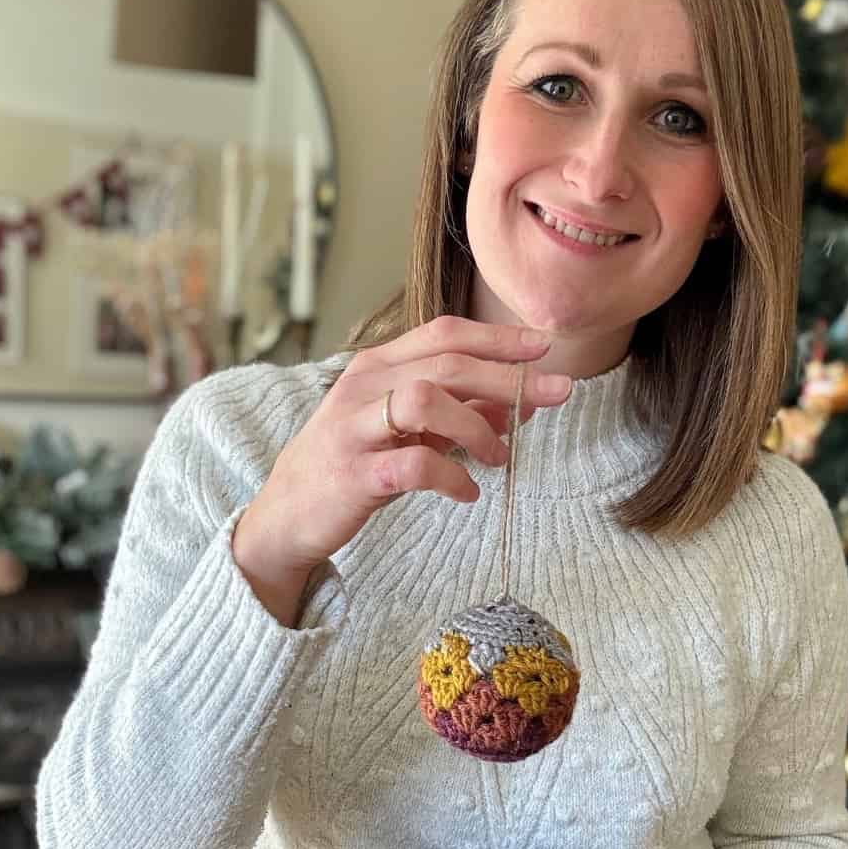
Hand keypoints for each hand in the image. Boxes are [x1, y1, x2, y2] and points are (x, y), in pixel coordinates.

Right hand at [232, 317, 571, 609]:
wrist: (289, 514)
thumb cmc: (355, 464)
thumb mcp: (411, 431)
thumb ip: (463, 411)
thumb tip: (526, 399)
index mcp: (378, 366)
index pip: (445, 334)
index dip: (498, 338)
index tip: (545, 347)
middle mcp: (364, 387)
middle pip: (447, 364)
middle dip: (509, 377)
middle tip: (558, 395)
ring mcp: (355, 428)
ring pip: (426, 400)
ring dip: (478, 427)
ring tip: (500, 456)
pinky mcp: (354, 474)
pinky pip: (413, 465)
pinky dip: (452, 477)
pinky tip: (468, 492)